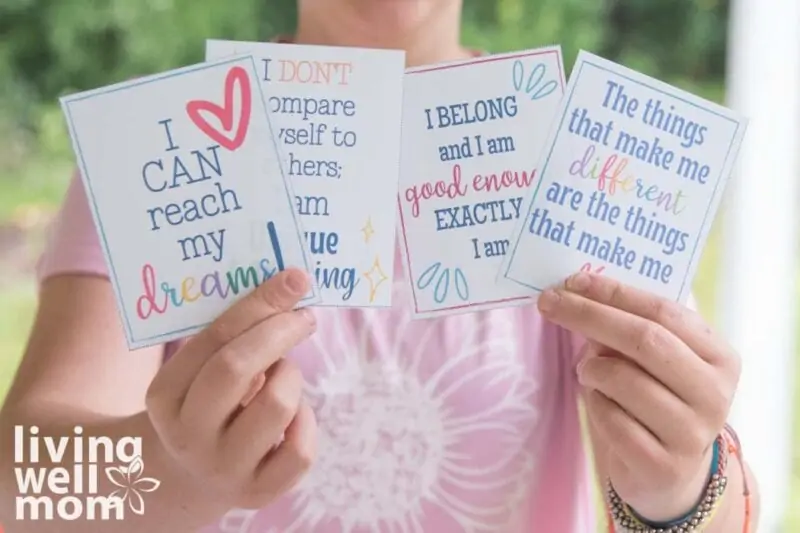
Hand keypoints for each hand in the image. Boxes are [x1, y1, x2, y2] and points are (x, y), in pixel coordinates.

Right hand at [145, 268, 317, 509]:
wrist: (187, 475)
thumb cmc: (203, 402)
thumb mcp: (195, 372)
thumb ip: (227, 337)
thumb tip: (288, 289)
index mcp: (165, 395)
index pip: (215, 339)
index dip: (260, 304)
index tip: (294, 279)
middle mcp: (189, 435)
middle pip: (237, 367)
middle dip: (279, 331)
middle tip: (304, 316)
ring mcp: (224, 469)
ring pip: (277, 405)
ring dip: (290, 376)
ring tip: (282, 375)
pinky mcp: (258, 493)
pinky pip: (301, 450)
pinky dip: (306, 420)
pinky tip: (293, 413)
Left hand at [537, 272, 740, 520]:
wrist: (671, 473)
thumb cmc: (658, 399)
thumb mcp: (657, 361)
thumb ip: (630, 328)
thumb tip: (577, 293)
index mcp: (720, 357)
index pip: (664, 311)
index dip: (614, 293)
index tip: (572, 281)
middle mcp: (715, 395)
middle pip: (644, 340)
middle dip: (589, 315)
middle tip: (549, 302)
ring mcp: (692, 434)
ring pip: (623, 379)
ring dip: (591, 368)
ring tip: (587, 370)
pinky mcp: (662, 466)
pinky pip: (611, 419)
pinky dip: (593, 403)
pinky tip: (599, 402)